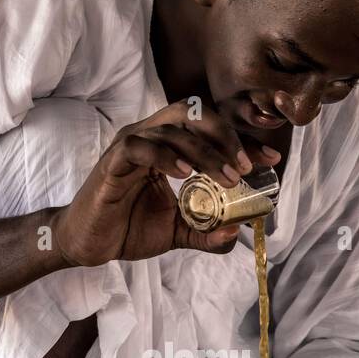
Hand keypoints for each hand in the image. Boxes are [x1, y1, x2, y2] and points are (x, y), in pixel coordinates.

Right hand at [53, 100, 280, 267]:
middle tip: (246, 167)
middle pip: (193, 113)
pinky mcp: (113, 162)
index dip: (242, 141)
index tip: (270, 159)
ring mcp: (130, 145)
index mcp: (168, 146)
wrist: (88, 244)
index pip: (210, 130)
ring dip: (205, 151)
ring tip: (225, 177)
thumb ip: (207, 232)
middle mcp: (150, 136)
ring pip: (172, 128)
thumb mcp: (177, 232)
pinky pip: (140, 145)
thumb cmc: (128, 229)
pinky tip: (185, 174)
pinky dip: (165, 155)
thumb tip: (238, 233)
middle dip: (226, 135)